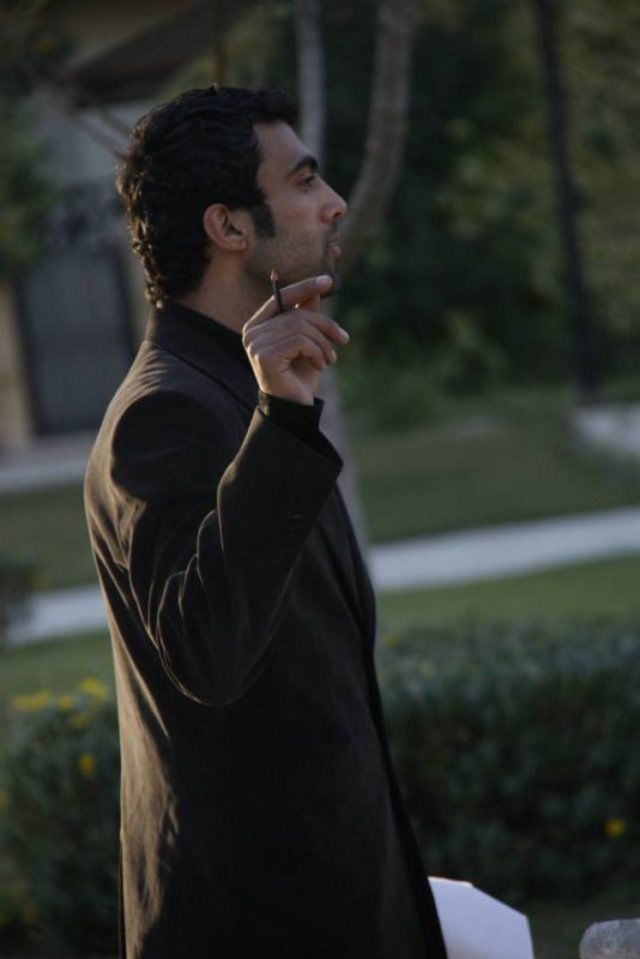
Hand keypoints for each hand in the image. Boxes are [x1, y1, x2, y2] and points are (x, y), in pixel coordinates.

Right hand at [241, 275, 349, 405]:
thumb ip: (307, 316)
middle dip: (325, 326)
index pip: (281, 297)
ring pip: (301, 327)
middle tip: (342, 340)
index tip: (327, 280)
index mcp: (258, 324)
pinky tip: (320, 366)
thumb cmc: (300, 374)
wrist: (294, 407)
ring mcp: (255, 344)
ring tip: (330, 359)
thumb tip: (316, 290)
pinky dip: (317, 352)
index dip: (304, 287)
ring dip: (323, 343)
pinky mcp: (264, 356)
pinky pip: (301, 341)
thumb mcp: (309, 341)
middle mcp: (252, 332)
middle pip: (296, 313)